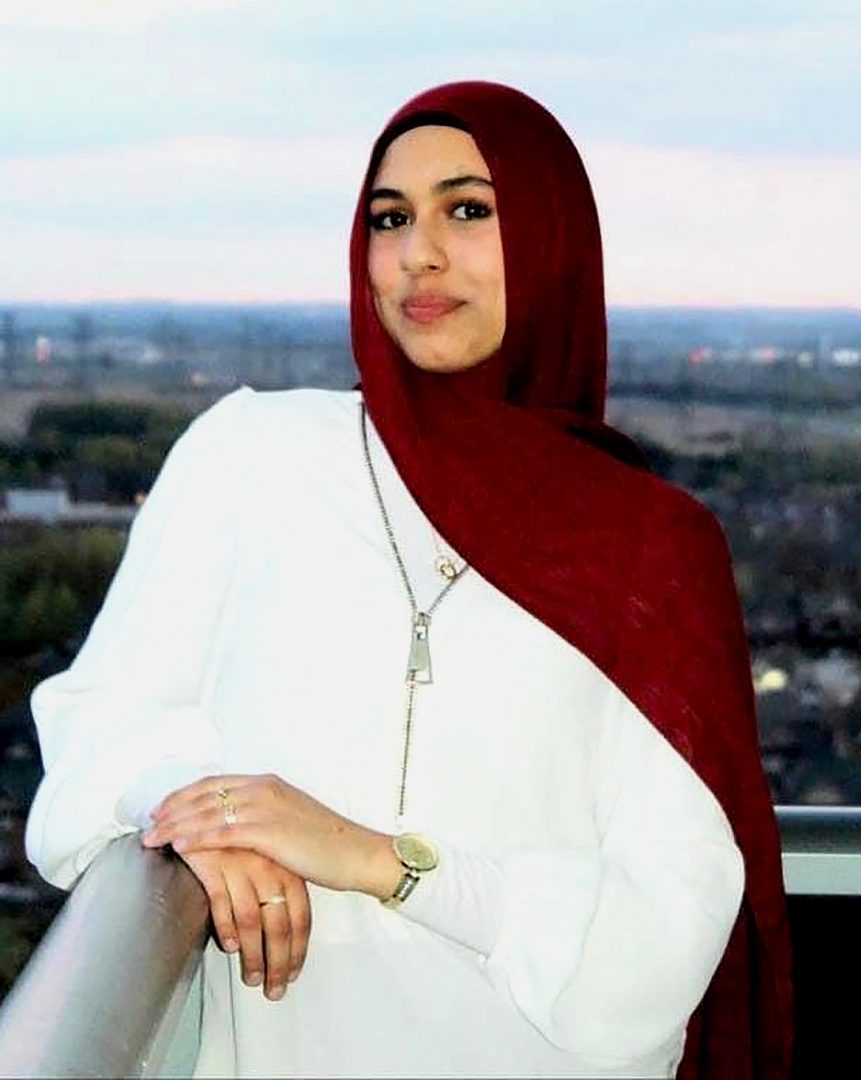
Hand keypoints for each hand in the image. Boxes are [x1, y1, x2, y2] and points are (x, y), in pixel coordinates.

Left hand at [143, 773, 401, 898]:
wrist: (356, 854)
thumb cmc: (326, 844)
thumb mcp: (289, 821)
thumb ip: (261, 817)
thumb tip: (234, 828)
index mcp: (268, 784)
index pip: (214, 783)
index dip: (184, 794)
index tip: (161, 807)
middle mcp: (264, 789)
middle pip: (205, 793)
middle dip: (171, 808)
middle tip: (147, 822)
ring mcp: (266, 808)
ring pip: (208, 811)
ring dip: (175, 824)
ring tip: (152, 836)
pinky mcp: (269, 831)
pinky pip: (223, 831)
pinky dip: (197, 836)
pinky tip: (178, 844)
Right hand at [178, 847, 310, 1000]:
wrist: (210, 808)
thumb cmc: (241, 839)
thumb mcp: (268, 861)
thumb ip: (276, 891)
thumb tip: (278, 934)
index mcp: (286, 866)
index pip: (300, 916)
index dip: (298, 949)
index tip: (293, 974)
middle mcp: (269, 867)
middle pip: (279, 925)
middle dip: (277, 962)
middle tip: (273, 989)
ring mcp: (243, 865)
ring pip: (252, 921)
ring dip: (253, 956)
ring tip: (252, 979)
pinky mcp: (215, 863)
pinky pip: (222, 902)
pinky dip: (225, 928)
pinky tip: (228, 947)